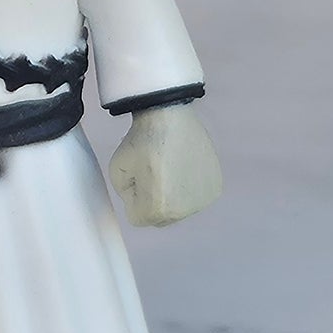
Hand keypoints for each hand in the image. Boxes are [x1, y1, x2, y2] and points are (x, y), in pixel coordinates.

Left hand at [108, 104, 222, 227]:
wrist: (170, 115)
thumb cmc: (141, 141)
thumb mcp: (117, 171)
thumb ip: (125, 195)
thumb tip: (143, 200)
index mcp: (159, 210)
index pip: (137, 217)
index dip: (133, 195)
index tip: (138, 175)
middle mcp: (184, 212)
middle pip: (160, 217)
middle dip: (153, 200)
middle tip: (153, 172)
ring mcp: (202, 200)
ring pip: (178, 207)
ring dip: (172, 194)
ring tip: (170, 166)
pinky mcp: (215, 188)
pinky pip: (194, 197)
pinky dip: (188, 186)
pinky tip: (184, 166)